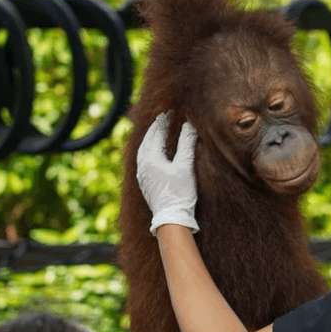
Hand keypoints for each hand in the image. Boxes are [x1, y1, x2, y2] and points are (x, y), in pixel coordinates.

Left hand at [137, 113, 199, 232]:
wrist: (171, 219)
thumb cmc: (179, 193)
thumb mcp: (186, 166)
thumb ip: (186, 143)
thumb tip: (189, 125)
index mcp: (150, 158)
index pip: (156, 133)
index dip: (164, 121)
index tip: (170, 112)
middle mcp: (142, 165)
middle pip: (147, 140)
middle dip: (155, 128)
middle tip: (163, 118)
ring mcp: (141, 175)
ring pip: (142, 150)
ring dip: (150, 139)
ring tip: (156, 132)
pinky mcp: (144, 183)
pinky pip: (143, 160)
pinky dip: (148, 151)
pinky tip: (153, 153)